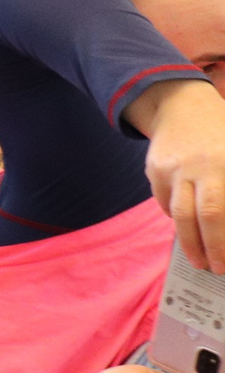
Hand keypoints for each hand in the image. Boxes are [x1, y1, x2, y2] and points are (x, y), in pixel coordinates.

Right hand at [137, 78, 224, 270]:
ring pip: (179, 213)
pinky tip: (187, 226)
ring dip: (189, 242)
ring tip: (199, 260)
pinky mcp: (154, 171)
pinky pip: (165, 202)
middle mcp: (201, 166)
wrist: (181, 104)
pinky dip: (176, 217)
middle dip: (211, 247)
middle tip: (217, 269)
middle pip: (203, 215)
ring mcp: (174, 168)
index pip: (224, 210)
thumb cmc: (221, 132)